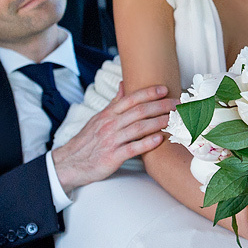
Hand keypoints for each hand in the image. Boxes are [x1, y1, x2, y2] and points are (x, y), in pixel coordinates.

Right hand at [51, 84, 177, 192]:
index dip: (148, 92)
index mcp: (108, 114)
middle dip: (161, 106)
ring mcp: (111, 140)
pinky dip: (147, 143)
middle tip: (177, 104)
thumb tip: (124, 84)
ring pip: (138, 128)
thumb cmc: (88, 141)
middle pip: (139, 111)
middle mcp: (110, 125)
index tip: (164, 89)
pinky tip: (159, 139)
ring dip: (158, 122)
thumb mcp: (99, 118)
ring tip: (174, 119)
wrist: (69, 163)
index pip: (131, 99)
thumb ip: (114, 102)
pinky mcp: (112, 157)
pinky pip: (132, 148)